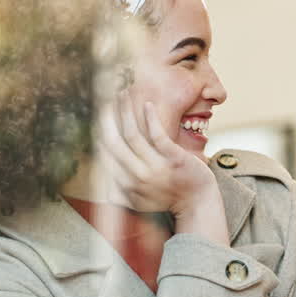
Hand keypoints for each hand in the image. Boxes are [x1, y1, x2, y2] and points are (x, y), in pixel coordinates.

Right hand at [99, 99, 227, 243]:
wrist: (198, 202)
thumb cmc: (169, 198)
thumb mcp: (140, 201)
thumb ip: (120, 194)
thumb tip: (103, 187)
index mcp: (126, 185)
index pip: (105, 154)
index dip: (100, 131)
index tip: (98, 114)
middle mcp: (137, 177)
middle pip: (114, 141)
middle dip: (107, 117)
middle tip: (104, 97)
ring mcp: (156, 167)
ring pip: (132, 134)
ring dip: (126, 111)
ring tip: (123, 94)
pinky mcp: (173, 158)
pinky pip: (157, 134)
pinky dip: (149, 117)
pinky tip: (147, 103)